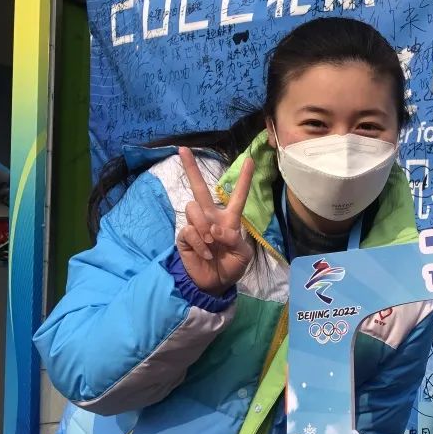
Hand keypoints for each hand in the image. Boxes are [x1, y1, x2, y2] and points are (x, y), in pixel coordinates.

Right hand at [177, 146, 254, 295]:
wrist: (214, 284)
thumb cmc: (231, 268)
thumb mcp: (243, 255)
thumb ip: (234, 239)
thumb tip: (215, 229)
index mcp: (229, 220)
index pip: (237, 196)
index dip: (243, 179)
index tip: (249, 160)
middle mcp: (210, 218)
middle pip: (199, 188)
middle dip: (191, 168)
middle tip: (183, 149)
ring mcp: (196, 226)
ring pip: (194, 209)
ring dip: (203, 226)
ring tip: (212, 243)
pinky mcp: (185, 236)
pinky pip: (189, 230)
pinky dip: (200, 243)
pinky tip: (206, 253)